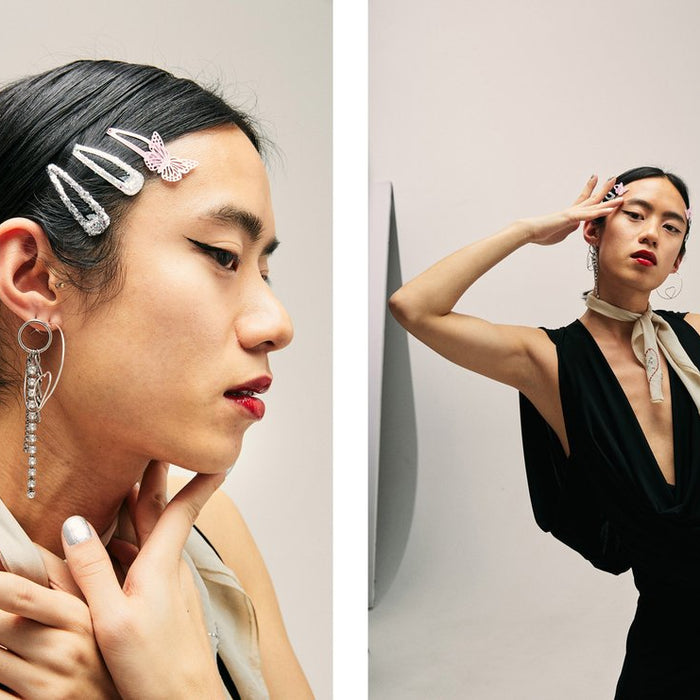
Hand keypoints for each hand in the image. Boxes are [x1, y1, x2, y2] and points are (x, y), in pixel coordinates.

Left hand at [0, 567, 118, 698]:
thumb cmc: (106, 654)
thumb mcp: (96, 611)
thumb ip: (66, 575)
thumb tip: (46, 538)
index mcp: (79, 618)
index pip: (19, 593)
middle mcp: (63, 652)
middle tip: (7, 618)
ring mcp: (46, 688)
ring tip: (10, 642)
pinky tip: (9, 670)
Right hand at [62, 462, 226, 699]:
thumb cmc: (153, 667)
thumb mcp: (111, 619)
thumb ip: (93, 571)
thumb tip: (76, 526)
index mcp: (159, 565)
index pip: (181, 509)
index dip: (199, 480)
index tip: (215, 454)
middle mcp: (169, 568)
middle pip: (162, 514)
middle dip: (159, 480)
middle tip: (155, 448)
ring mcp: (169, 585)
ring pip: (153, 535)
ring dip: (144, 507)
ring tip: (129, 482)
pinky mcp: (164, 602)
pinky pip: (147, 559)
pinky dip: (133, 540)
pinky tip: (117, 544)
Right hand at [522, 175, 623, 245]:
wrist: (529, 231)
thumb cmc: (541, 233)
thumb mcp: (560, 233)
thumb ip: (568, 228)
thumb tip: (573, 227)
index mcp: (570, 215)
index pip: (584, 200)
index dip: (592, 190)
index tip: (597, 179)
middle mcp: (573, 211)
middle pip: (593, 199)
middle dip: (604, 189)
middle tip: (614, 178)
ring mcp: (572, 214)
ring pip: (594, 206)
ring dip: (609, 201)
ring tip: (622, 195)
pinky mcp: (569, 218)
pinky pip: (588, 215)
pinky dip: (600, 212)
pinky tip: (610, 209)